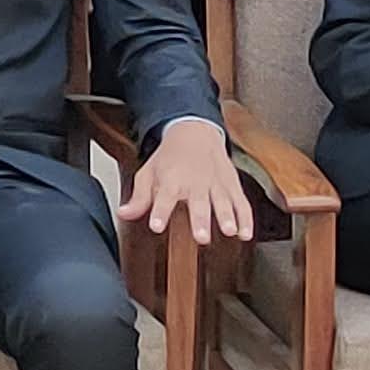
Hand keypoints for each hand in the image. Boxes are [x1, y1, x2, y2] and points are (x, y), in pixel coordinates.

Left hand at [113, 115, 254, 244]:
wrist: (195, 132)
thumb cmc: (170, 157)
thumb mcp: (148, 173)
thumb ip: (139, 197)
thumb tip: (123, 213)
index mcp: (172, 179)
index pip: (165, 197)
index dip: (160, 212)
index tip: (156, 226)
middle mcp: (195, 181)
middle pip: (198, 202)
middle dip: (201, 219)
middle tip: (202, 237)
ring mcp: (216, 183)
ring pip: (223, 201)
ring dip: (227, 217)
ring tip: (229, 232)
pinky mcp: (231, 185)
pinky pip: (241, 203)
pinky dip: (246, 218)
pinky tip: (245, 234)